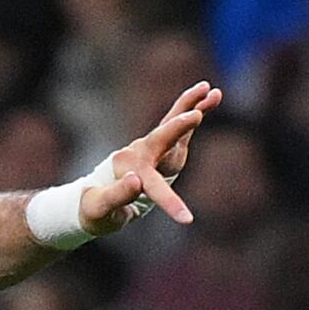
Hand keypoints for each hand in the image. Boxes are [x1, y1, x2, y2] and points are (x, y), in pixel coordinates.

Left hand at [81, 84, 219, 233]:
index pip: (149, 185)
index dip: (168, 202)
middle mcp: (140, 152)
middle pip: (160, 138)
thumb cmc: (96, 209)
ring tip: (208, 91)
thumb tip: (136, 181)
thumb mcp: (101, 209)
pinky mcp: (164, 144)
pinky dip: (196, 108)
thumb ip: (117, 195)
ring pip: (172, 124)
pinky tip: (212, 95)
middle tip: (194, 116)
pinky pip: (181, 124)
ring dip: (190, 107)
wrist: (96, 199)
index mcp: (125, 171)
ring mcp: (152, 146)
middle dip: (176, 129)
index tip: (186, 218)